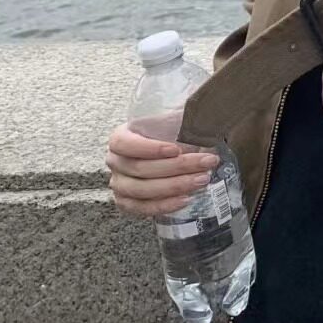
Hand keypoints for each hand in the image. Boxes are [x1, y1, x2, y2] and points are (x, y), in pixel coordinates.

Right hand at [105, 125, 219, 219]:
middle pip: (140, 169)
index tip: (176, 149)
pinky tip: (186, 199)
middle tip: (206, 162)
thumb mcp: (170, 121)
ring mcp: (119, 185)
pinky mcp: (127, 203)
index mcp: (119, 138)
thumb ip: (180, 118)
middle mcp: (115, 162)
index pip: (124, 144)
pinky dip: (165, 205)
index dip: (149, 148)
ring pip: (143, 190)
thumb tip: (202, 113)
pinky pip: (143, 209)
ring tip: (202, 179)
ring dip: (175, 186)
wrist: (165, 156)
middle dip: (177, 167)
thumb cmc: (167, 135)